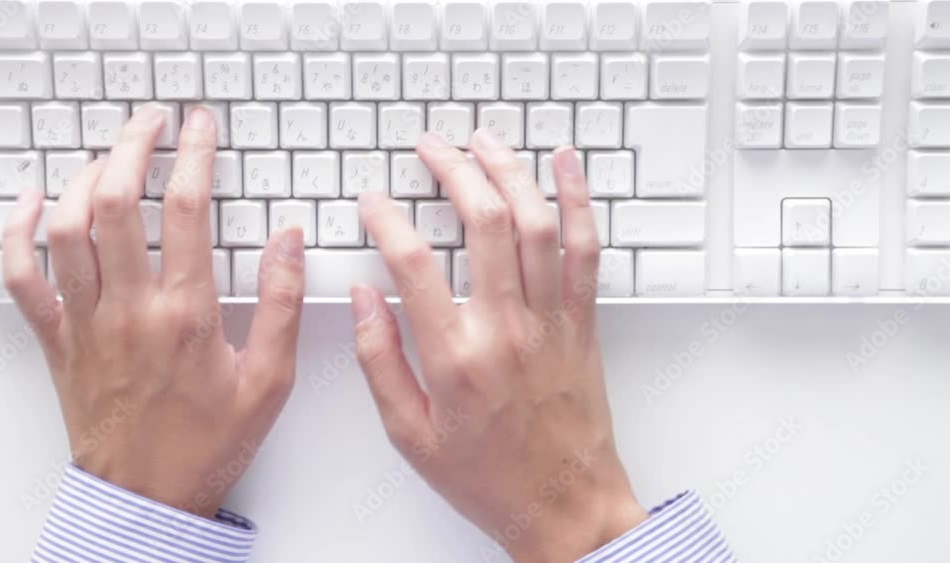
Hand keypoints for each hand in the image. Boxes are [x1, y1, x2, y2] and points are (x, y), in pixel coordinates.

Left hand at [2, 106, 305, 518]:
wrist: (147, 496)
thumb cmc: (206, 444)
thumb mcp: (269, 381)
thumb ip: (282, 304)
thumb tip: (288, 240)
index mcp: (185, 315)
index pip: (185, 210)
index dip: (194, 155)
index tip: (200, 127)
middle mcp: (128, 309)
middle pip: (114, 202)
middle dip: (132, 146)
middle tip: (150, 121)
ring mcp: (86, 323)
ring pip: (65, 228)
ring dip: (82, 177)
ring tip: (106, 154)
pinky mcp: (59, 341)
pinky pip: (22, 277)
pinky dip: (17, 233)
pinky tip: (30, 204)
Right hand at [352, 130, 647, 562]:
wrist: (565, 506)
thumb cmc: (489, 478)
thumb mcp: (410, 434)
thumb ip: (380, 361)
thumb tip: (363, 298)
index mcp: (456, 357)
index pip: (413, 263)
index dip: (387, 218)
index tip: (374, 201)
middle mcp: (507, 329)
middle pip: (483, 222)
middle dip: (453, 170)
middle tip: (431, 147)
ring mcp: (551, 322)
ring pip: (536, 224)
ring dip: (510, 171)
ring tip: (484, 141)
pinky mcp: (582, 324)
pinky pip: (586, 250)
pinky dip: (579, 201)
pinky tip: (565, 167)